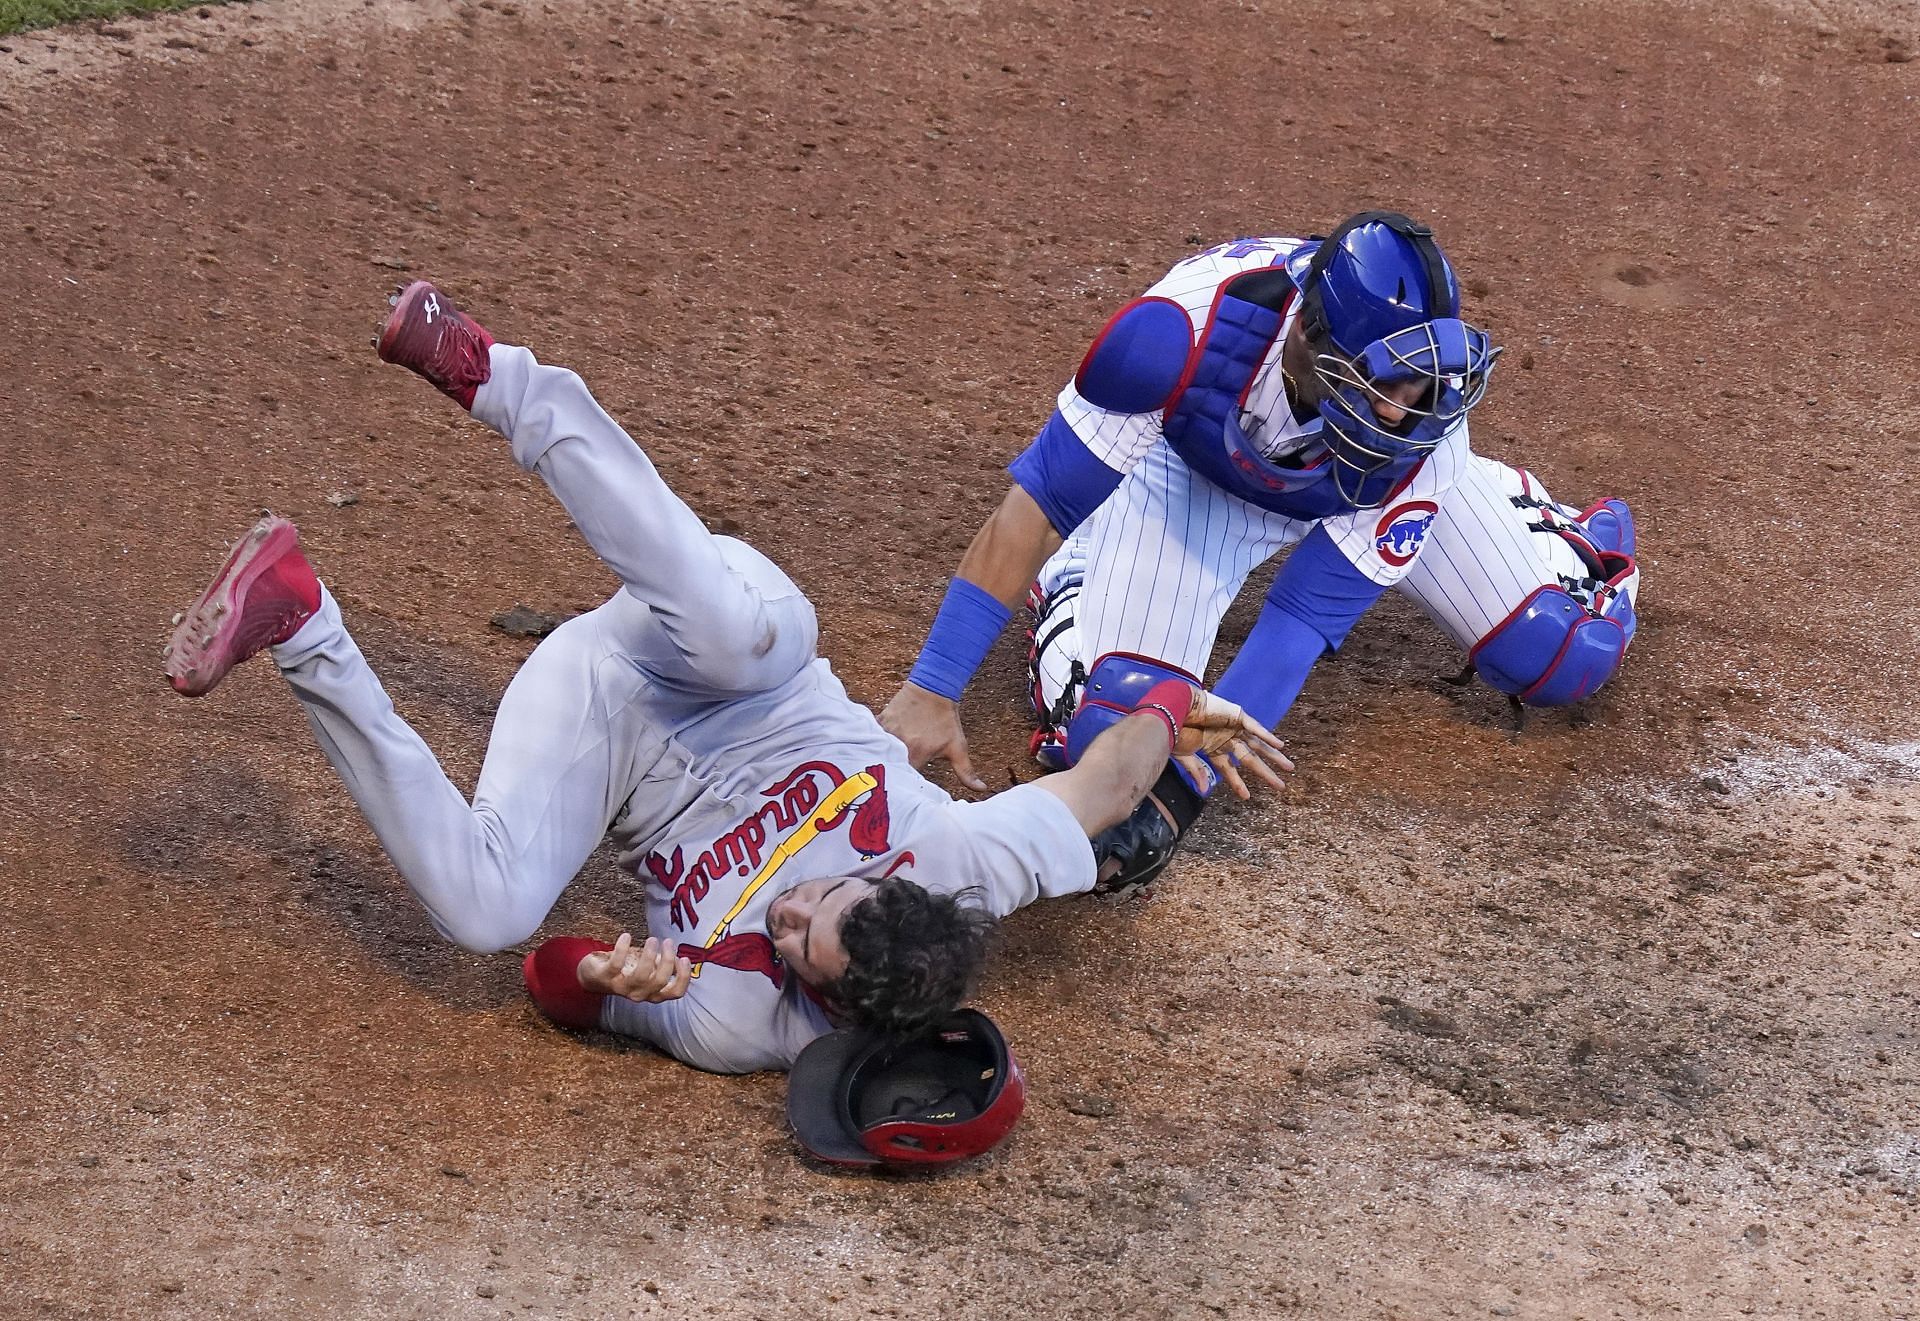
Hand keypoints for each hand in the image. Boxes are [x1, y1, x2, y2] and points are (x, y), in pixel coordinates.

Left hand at [576, 932, 692, 1002]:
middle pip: (659, 982)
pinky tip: (626, 936)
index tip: (685, 958)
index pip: (674, 992)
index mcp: (652, 992)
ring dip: (649, 956)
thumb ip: (662, 965)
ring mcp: (622, 987)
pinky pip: (616, 964)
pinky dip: (622, 948)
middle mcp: (639, 993)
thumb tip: (678, 955)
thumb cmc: (626, 969)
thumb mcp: (647, 968)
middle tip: (668, 941)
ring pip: (640, 976)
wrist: (593, 975)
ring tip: (652, 940)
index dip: (683, 977)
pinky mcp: (605, 976)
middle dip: (667, 960)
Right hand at [879, 681, 985, 790]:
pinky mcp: (880, 721)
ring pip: (877, 751)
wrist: (934, 687)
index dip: (903, 786)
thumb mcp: (958, 747)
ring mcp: (888, 731)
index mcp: (918, 753)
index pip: (905, 778)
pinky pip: (871, 737)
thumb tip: (982, 789)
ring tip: (880, 765)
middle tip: (889, 781)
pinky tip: (874, 748)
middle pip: (888, 766)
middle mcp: (900, 743)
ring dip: (880, 758)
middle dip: (889, 774)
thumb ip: (966, 772)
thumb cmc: (946, 719)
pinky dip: (873, 742)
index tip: (904, 790)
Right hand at [1172, 689, 1292, 800]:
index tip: (1246, 797)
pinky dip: (1267, 736)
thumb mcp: (1185, 755)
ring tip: (1289, 767)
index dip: (1238, 783)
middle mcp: (1226, 739)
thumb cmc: (1174, 729)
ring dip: (1273, 756)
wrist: (1173, 707)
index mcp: (1213, 748)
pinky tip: (1279, 746)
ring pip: (1258, 744)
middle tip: (1280, 786)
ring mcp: (1232, 727)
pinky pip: (1254, 728)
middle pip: (1250, 759)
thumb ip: (1196, 771)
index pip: (1229, 769)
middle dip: (1265, 773)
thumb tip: (1203, 791)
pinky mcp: (1236, 715)